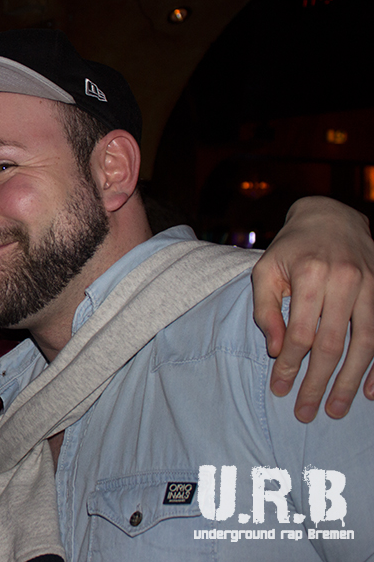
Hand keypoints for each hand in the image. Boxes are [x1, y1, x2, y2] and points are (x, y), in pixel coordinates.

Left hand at [252, 196, 373, 421]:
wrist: (330, 217)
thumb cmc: (291, 249)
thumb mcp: (265, 271)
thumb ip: (266, 310)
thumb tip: (276, 350)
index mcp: (311, 276)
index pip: (300, 333)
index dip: (290, 365)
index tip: (280, 389)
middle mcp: (345, 282)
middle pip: (332, 345)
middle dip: (318, 382)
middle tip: (307, 412)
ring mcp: (371, 287)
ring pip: (364, 345)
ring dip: (351, 382)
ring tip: (336, 409)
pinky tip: (372, 392)